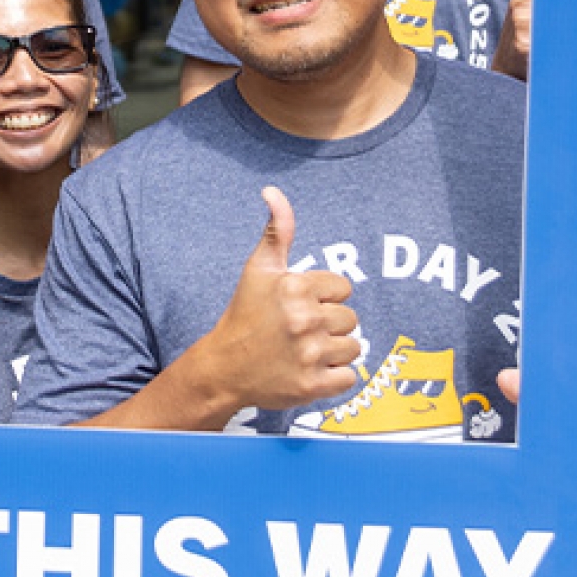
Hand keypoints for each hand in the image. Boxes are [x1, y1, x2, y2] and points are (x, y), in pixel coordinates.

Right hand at [199, 187, 362, 412]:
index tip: (299, 306)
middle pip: (351, 319)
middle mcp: (304, 320)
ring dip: (334, 351)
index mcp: (295, 287)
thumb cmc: (245, 315)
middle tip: (299, 332)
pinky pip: (350, 377)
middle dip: (329, 325)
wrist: (223, 368)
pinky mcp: (313, 386)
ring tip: (304, 351)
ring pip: (354, 347)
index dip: (324, 297)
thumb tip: (272, 191)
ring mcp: (310, 355)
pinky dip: (334, 377)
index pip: (343, 288)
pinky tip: (310, 370)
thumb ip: (277, 230)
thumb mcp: (259, 269)